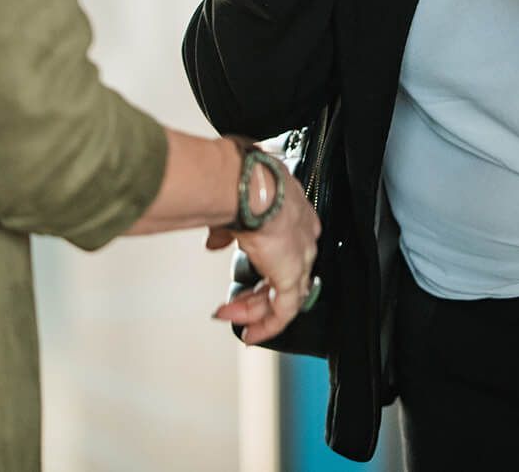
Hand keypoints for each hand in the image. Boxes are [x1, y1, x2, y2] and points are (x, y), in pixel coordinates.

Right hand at [211, 164, 321, 345]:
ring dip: (253, 310)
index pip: (285, 248)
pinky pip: (284, 312)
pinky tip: (250, 334)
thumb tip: (215, 242)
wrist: (250, 187)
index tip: (249, 280)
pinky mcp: (292, 276)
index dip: (265, 267)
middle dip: (254, 294)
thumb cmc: (245, 184)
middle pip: (283, 275)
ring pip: (283, 295)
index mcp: (294, 213)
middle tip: (232, 307)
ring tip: (230, 317)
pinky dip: (266, 325)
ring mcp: (301, 257)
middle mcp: (303, 236)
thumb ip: (227, 230)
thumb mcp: (234, 207)